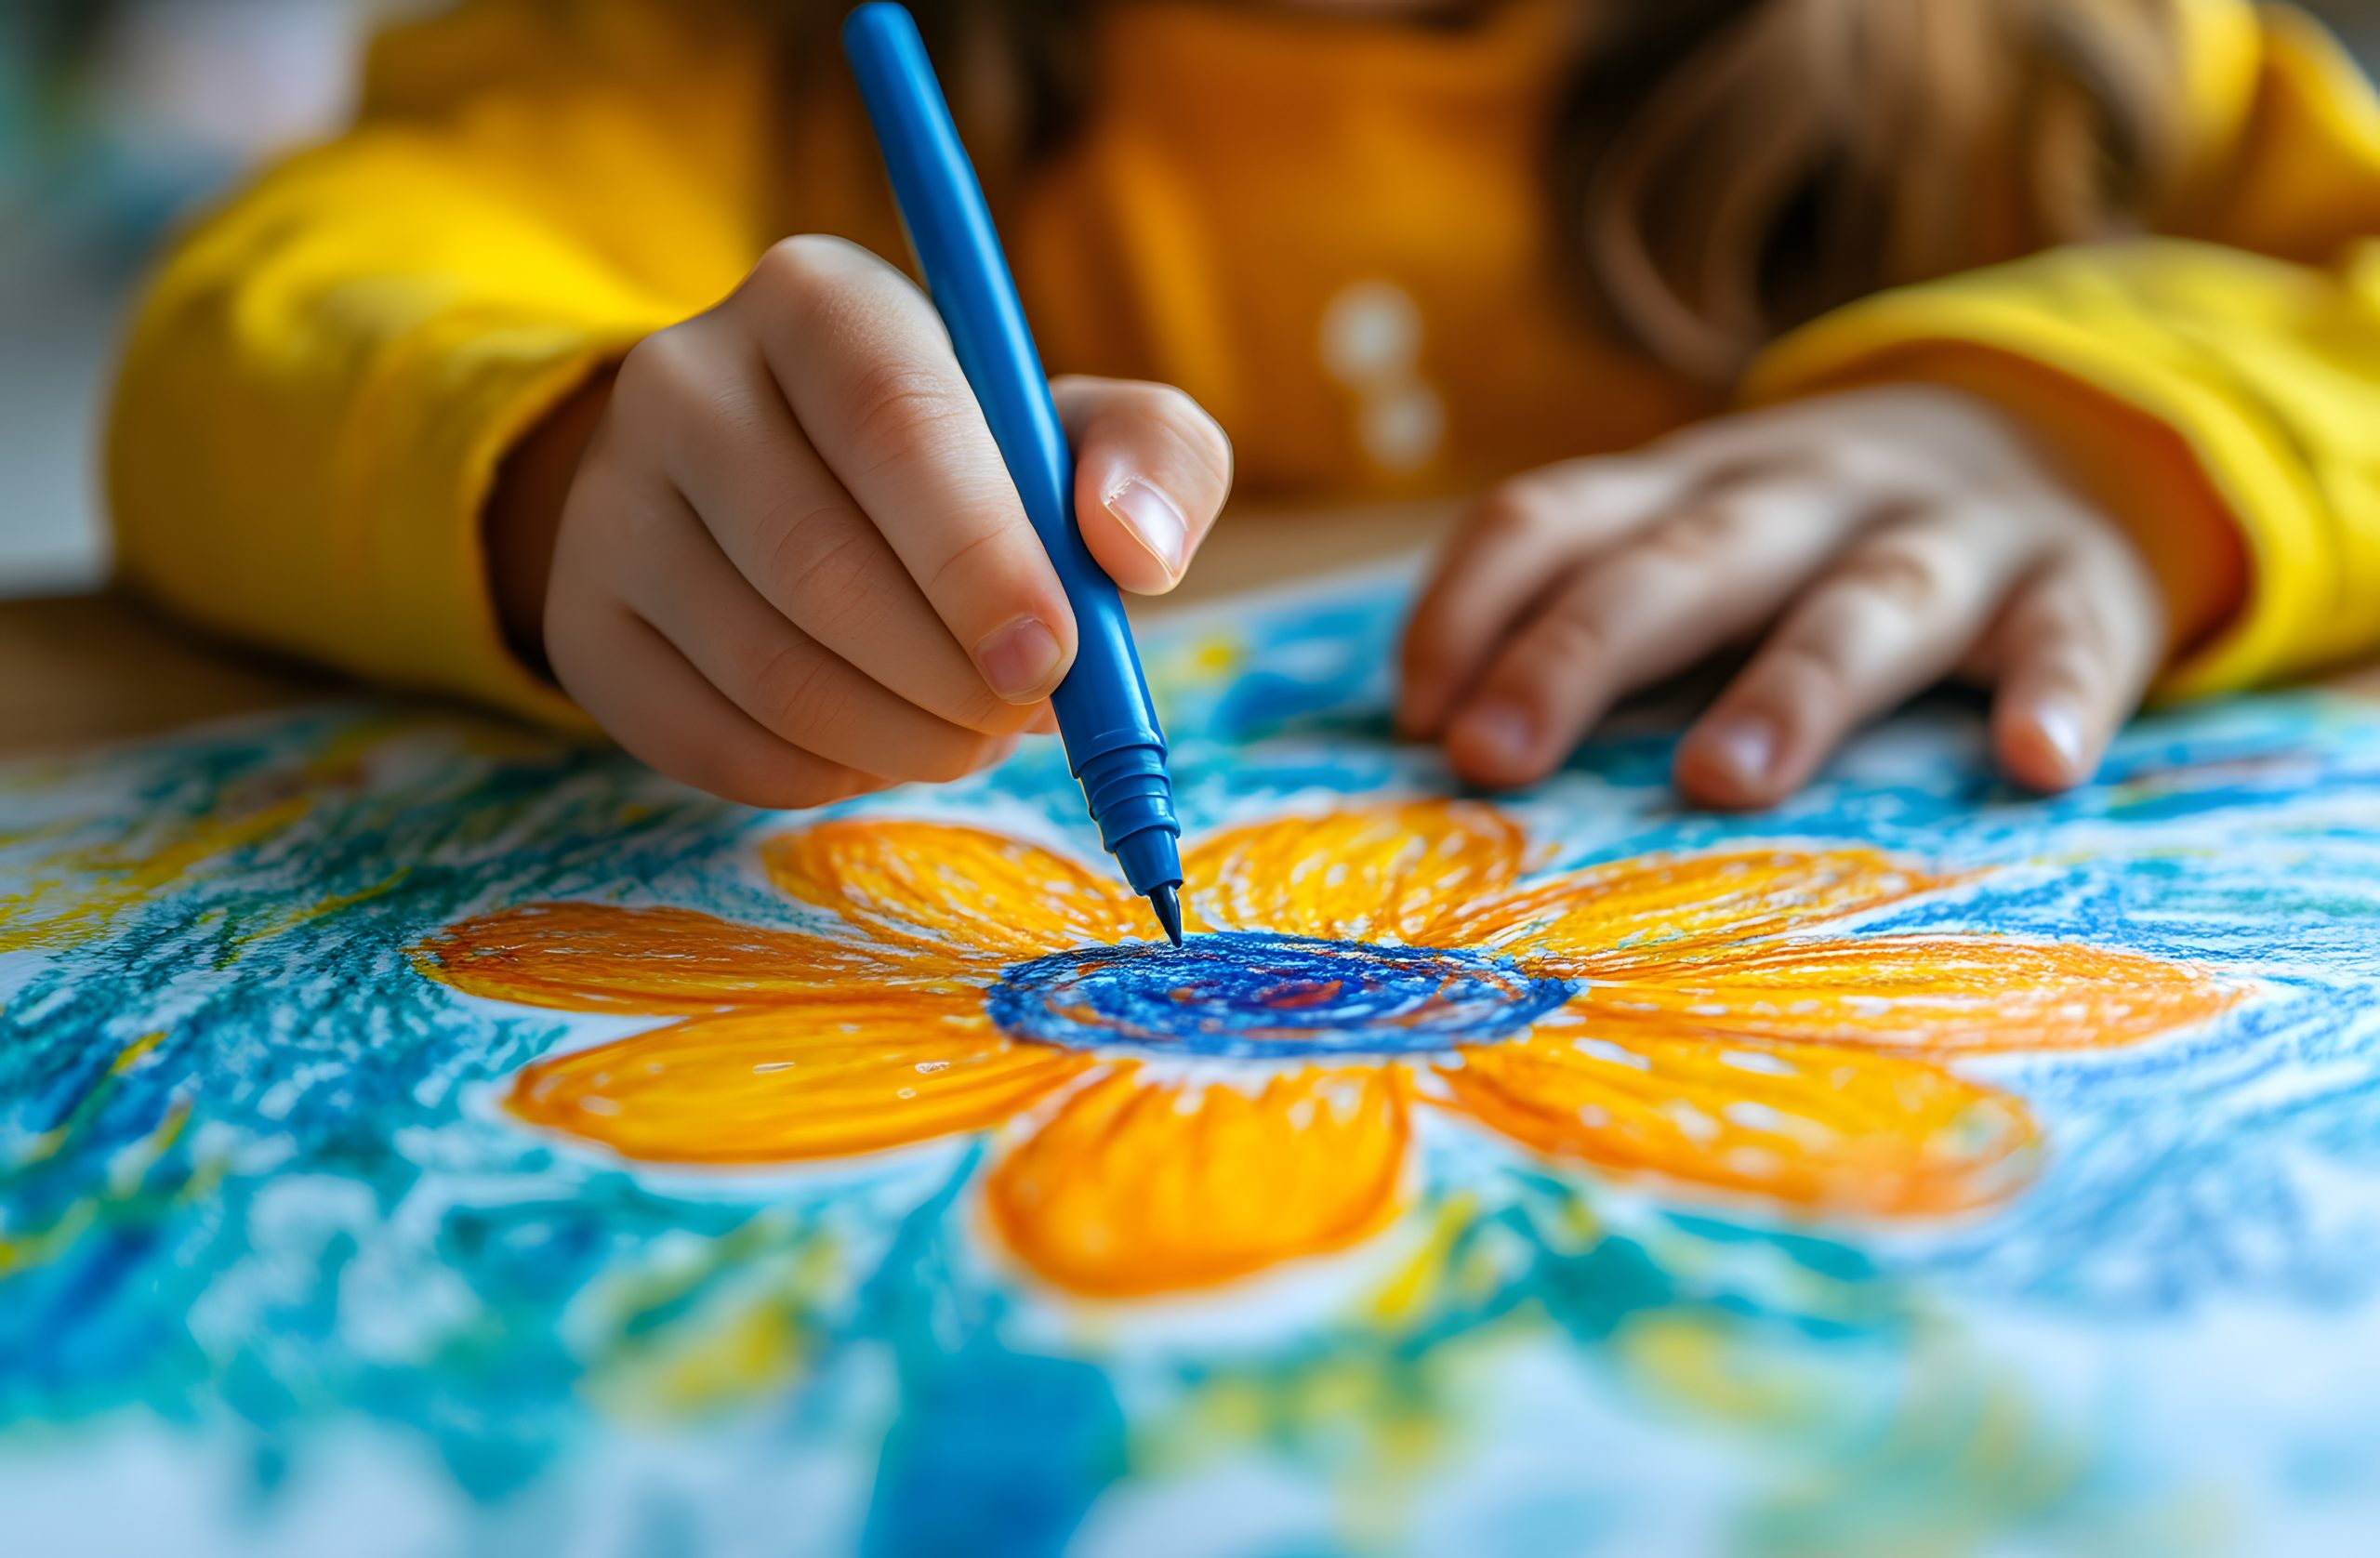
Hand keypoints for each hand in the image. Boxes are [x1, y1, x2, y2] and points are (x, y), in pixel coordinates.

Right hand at [491, 236, 1232, 807]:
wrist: (793, 489)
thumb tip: (1135, 550)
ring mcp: (611, 502)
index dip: (978, 556)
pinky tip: (877, 744)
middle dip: (951, 675)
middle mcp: (683, 379)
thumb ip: (1153, 459)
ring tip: (967, 731)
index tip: (1052, 656)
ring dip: (902, 737)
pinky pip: (707, 741)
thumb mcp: (1078, 430)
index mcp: (820, 301)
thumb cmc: (971, 463)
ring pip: (765, 667)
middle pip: (819, 562)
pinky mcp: (582, 618)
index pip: (891, 423)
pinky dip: (822, 774)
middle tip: (1023, 712)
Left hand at [1398, 386, 2168, 805]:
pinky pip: (2069, 638)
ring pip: (1863, 603)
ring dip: (1789, 687)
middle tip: (1495, 756)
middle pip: (1684, 564)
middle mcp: (1806, 494)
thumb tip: (1438, 742)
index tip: (1417, 718)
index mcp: (1690, 487)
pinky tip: (2036, 763)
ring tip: (1719, 777)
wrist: (2063, 435)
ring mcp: (1949, 535)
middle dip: (1578, 652)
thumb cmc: (1821, 542)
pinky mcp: (2079, 586)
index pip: (1553, 517)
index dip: (1470, 606)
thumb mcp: (1702, 538)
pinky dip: (2056, 694)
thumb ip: (1594, 612)